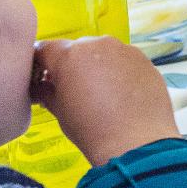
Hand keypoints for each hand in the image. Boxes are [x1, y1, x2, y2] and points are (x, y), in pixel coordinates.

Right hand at [31, 37, 180, 166]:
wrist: (136, 143)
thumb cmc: (92, 129)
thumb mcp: (59, 111)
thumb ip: (46, 91)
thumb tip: (42, 86)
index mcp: (69, 55)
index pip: (46, 49)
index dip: (42, 64)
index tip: (43, 77)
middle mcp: (97, 44)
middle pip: (77, 49)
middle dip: (72, 65)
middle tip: (74, 89)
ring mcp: (124, 50)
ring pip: (103, 53)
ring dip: (98, 67)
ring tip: (101, 94)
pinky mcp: (145, 60)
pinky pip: (125, 61)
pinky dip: (120, 72)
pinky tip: (121, 94)